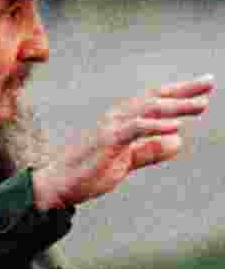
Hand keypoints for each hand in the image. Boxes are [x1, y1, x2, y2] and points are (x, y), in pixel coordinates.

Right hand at [33, 75, 211, 209]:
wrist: (58, 184)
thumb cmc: (87, 172)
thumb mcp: (126, 161)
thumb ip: (150, 151)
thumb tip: (177, 140)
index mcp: (122, 120)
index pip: (154, 101)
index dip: (180, 94)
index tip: (204, 88)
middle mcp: (117, 117)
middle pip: (155, 99)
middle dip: (184, 92)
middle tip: (209, 83)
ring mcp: (111, 127)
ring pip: (148, 110)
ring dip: (176, 106)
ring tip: (201, 105)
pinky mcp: (107, 140)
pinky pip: (135, 128)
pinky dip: (156, 125)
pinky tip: (176, 125)